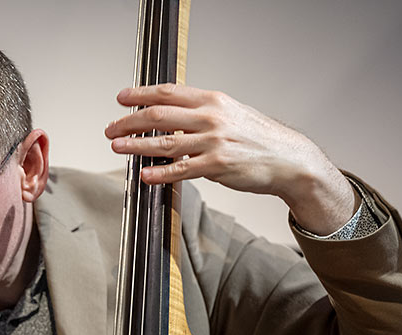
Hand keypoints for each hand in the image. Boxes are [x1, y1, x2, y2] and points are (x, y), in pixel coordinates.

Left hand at [104, 84, 357, 234]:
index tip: (122, 99)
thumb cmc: (259, 139)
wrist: (290, 160)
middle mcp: (211, 117)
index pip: (168, 92)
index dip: (140, 94)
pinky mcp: (217, 166)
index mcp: (213, 100)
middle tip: (112, 127)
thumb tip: (171, 118)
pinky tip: (144, 175)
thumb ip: (201, 114)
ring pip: (164, 142)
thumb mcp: (231, 115)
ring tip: (118, 147)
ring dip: (136, 145)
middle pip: (159, 114)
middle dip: (129, 121)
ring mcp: (213, 141)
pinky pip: (180, 170)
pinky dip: (159, 173)